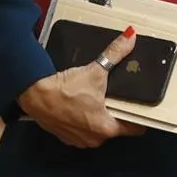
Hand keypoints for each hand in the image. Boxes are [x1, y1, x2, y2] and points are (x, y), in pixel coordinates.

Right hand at [16, 27, 145, 147]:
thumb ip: (115, 54)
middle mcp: (94, 139)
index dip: (140, 117)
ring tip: (101, 100)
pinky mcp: (65, 136)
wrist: (35, 94)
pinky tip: (83, 106)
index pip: (134, 128)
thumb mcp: (96, 70)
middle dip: (119, 114)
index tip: (142, 107)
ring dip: (100, 118)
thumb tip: (131, 36)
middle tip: (120, 98)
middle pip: (116, 128)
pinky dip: (84, 121)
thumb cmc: (67, 88)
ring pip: (98, 130)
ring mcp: (78, 140)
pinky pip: (82, 130)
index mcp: (107, 128)